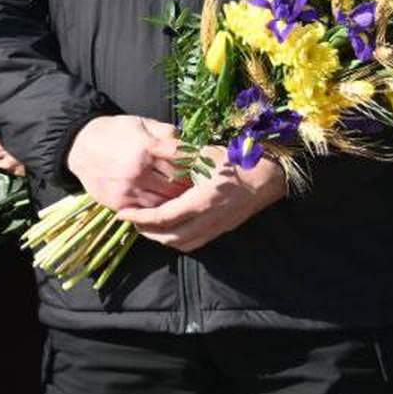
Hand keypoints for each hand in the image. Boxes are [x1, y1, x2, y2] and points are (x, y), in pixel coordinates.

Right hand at [67, 114, 189, 211]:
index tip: (203, 164)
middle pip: (177, 183)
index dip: (196, 162)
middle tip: (199, 184)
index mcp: (147, 147)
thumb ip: (166, 132)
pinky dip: (159, 209)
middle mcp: (139, 170)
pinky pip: (147, 211)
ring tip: (184, 195)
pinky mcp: (120, 203)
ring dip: (177, 200)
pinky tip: (165, 205)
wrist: (80, 147)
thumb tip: (189, 142)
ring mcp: (129, 188)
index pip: (182, 159)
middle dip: (190, 184)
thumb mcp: (141, 122)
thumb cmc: (115, 132)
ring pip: (165, 201)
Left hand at [119, 146, 286, 251]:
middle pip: (169, 237)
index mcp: (202, 200)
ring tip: (147, 226)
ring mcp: (216, 227)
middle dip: (147, 232)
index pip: (164, 217)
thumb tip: (152, 148)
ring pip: (182, 244)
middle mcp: (208, 219)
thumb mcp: (205, 152)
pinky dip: (177, 241)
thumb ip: (179, 153)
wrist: (269, 176)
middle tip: (131, 221)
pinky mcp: (222, 230)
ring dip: (161, 239)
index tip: (123, 213)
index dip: (140, 218)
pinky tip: (170, 229)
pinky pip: (194, 243)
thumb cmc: (236, 160)